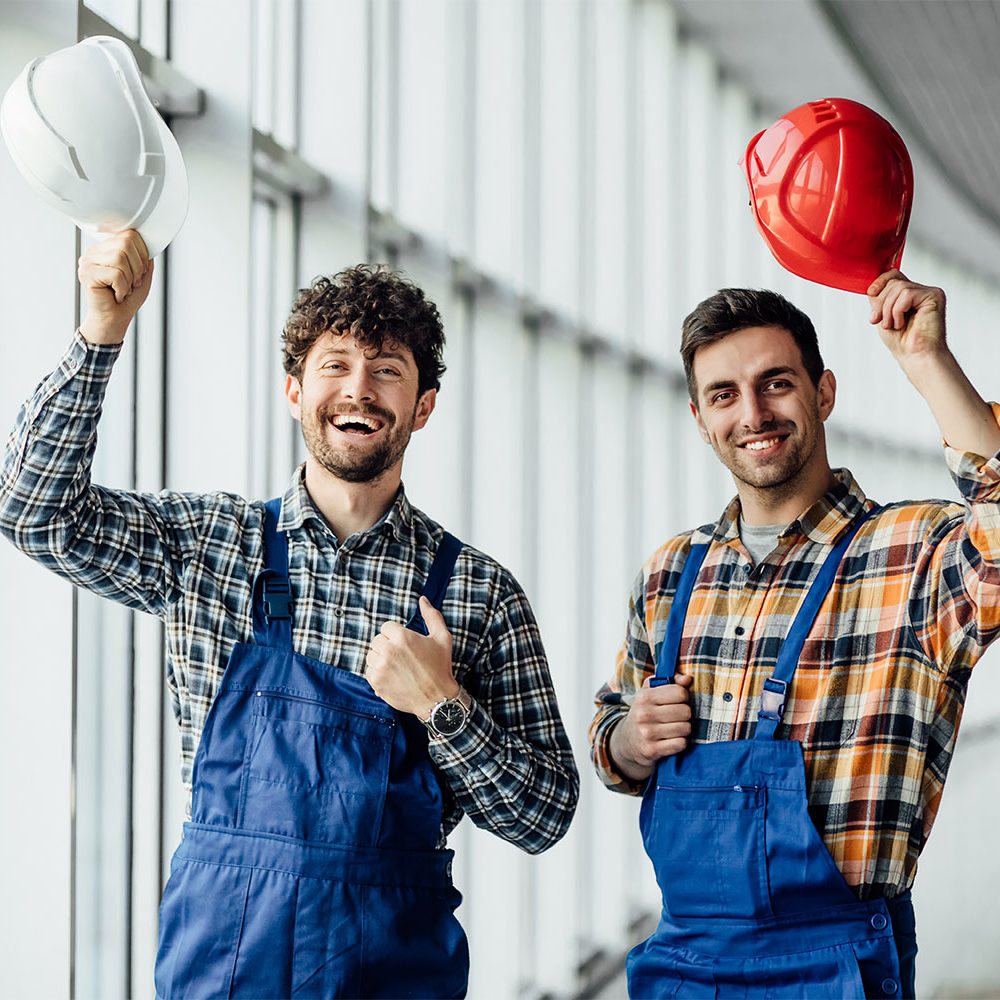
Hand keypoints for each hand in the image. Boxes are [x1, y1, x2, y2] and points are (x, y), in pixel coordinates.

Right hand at [78, 230, 152, 344]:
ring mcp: (88, 262)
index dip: (142, 255)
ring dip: (129, 279)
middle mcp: (94, 251)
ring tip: (123, 289)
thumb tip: (149, 243)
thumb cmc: (127, 299)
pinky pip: (115, 274)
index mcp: (107, 248)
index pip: (130, 235)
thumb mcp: (142, 275)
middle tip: (132, 283)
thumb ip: (145, 257)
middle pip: (126, 243)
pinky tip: (116, 294)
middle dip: (137, 267)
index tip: (139, 273)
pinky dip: (122, 288)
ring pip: (120, 258)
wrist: (115, 319)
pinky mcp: (87, 274)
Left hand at [365, 596, 458, 717]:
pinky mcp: (376, 682)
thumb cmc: (440, 668)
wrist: (437, 699)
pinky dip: (376, 673)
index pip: (386, 627)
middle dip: (387, 646)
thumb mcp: (442, 638)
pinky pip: (368, 670)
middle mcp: (388, 650)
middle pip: (377, 640)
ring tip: (396, 667)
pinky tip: (391, 676)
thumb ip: (431, 616)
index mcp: (402, 637)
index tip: (405, 645)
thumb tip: (422, 600)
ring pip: (370, 655)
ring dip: (380, 659)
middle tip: (402, 657)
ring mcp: (380, 667)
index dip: (396, 635)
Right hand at [609, 673, 693, 781]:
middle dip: (685, 715)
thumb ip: (670, 681)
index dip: (684, 697)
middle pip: (685, 711)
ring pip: (685, 728)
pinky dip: (680, 742)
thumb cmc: (644, 712)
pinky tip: (672, 740)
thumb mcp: (650, 693)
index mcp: (644, 696)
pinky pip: (680, 744)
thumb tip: (687, 679)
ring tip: (674, 728)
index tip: (677, 701)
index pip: (680, 693)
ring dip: (684, 729)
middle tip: (677, 717)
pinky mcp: (652, 750)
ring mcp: (647, 733)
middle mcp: (644, 714)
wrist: (627, 741)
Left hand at [867, 269, 947, 370]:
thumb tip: (872, 286)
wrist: (914, 355)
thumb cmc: (901, 341)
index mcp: (909, 295)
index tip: (871, 293)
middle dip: (882, 303)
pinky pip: (907, 294)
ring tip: (893, 324)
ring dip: (889, 309)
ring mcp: (929, 292)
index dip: (880, 282)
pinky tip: (902, 322)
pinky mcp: (934, 296)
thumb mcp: (882, 315)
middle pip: (893, 282)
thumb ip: (879, 298)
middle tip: (881, 321)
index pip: (893, 275)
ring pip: (899, 287)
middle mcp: (920, 291)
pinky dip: (898, 310)